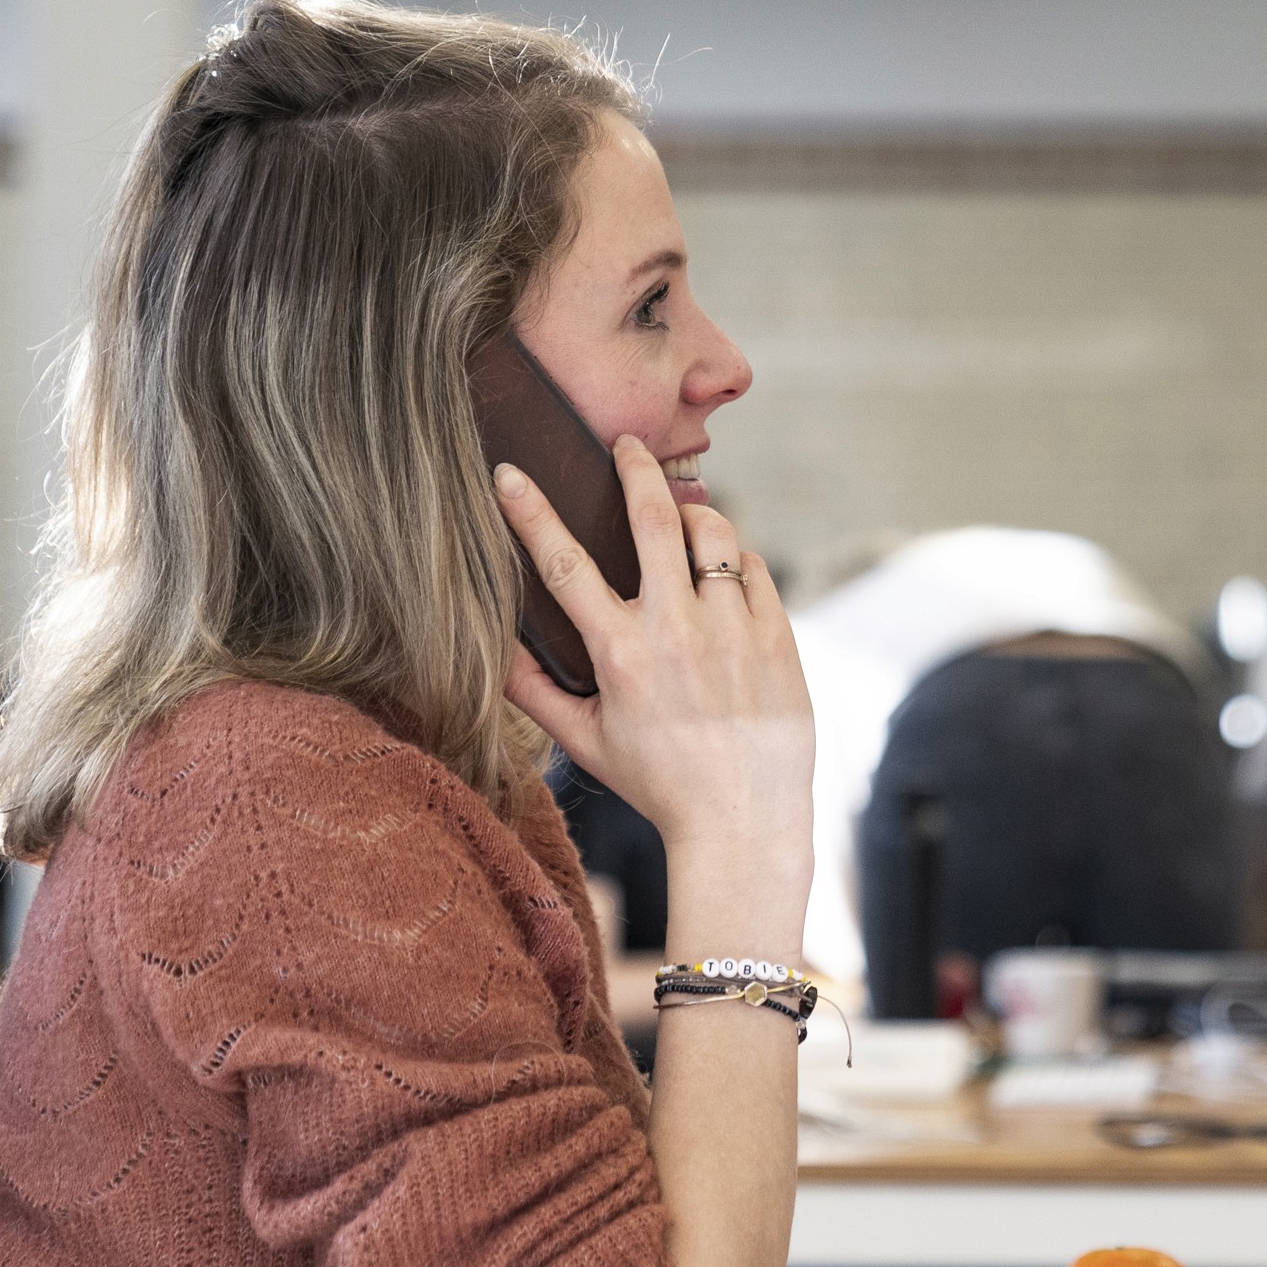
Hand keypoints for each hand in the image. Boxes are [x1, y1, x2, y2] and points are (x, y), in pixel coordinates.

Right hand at [493, 437, 814, 908]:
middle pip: (653, 518)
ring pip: (713, 533)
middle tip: (626, 445)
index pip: (563, 565)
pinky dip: (734, 558)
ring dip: (694, 513)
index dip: (529, 513)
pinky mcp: (778, 635)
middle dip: (634, 468)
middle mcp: (677, 631)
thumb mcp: (585, 743)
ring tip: (682, 515)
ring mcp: (733, 630)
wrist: (743, 821)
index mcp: (621, 655)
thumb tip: (489, 649)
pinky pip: (754, 567)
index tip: (508, 473)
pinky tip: (722, 571)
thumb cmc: (659, 784)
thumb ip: (532, 693)